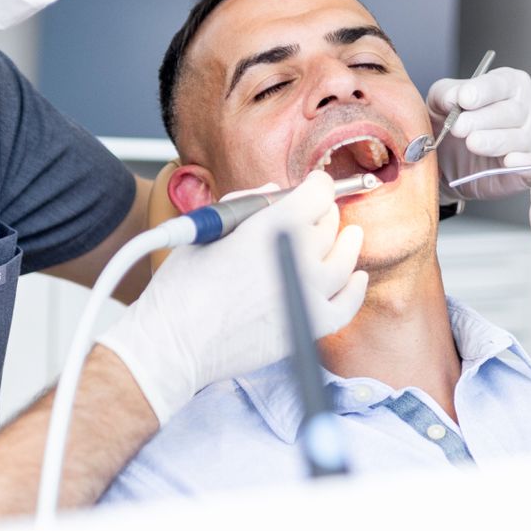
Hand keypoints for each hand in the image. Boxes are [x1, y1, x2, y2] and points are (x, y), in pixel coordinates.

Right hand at [98, 172, 367, 424]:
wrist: (174, 345)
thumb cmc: (181, 287)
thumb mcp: (209, 231)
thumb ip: (247, 205)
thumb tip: (275, 194)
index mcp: (271, 227)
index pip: (317, 193)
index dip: (317, 185)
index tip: (314, 185)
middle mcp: (298, 256)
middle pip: (329, 224)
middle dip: (323, 213)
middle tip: (314, 214)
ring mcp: (308, 293)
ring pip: (344, 259)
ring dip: (347, 243)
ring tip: (349, 236)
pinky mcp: (309, 326)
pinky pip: (347, 304)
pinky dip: (355, 288)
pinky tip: (356, 277)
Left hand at [426, 66, 530, 199]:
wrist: (449, 161)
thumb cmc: (452, 123)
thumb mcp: (440, 101)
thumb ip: (446, 94)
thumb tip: (455, 97)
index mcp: (508, 84)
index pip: (501, 83)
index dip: (483, 91)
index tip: (464, 98)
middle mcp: (526, 108)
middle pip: (512, 111)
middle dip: (482, 119)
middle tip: (458, 126)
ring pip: (520, 138)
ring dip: (494, 141)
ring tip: (472, 143)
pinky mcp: (530, 165)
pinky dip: (523, 163)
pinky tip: (508, 161)